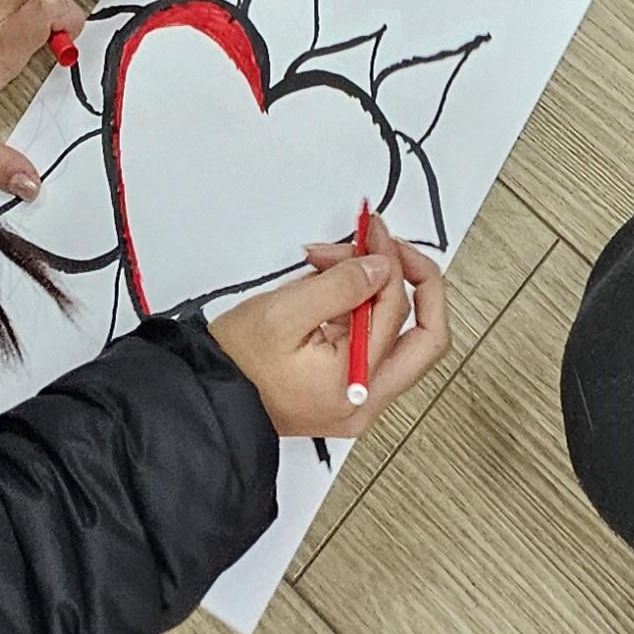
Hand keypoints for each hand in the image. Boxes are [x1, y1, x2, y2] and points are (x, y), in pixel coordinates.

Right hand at [208, 219, 450, 440]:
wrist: (208, 401)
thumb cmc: (236, 367)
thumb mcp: (285, 313)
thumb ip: (342, 286)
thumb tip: (383, 266)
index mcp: (357, 387)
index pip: (396, 311)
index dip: (388, 261)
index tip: (373, 232)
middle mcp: (367, 400)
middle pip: (425, 337)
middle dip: (412, 281)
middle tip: (389, 247)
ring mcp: (359, 398)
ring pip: (397, 334)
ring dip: (376, 289)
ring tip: (332, 263)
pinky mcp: (346, 389)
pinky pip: (371, 341)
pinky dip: (359, 306)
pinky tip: (329, 284)